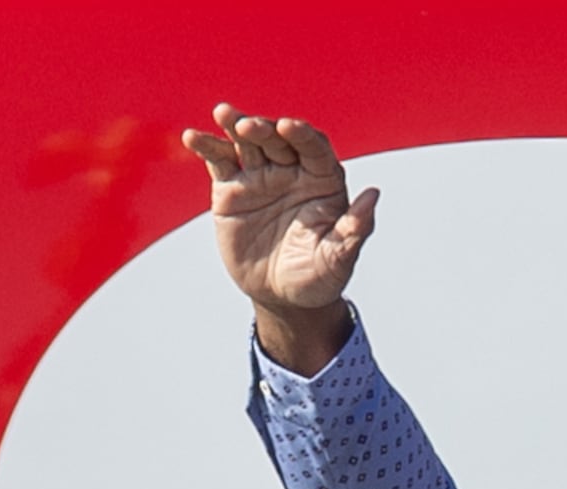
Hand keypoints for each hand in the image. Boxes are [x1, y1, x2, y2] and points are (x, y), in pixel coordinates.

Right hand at [182, 106, 374, 373]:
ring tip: (224, 114)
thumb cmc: (317, 277)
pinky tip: (192, 137)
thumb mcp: (338, 259)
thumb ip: (355, 228)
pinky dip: (206, 146)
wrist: (281, 297)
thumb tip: (374, 195)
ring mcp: (261, 176)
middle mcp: (292, 172)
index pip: (315, 149)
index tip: (289, 127)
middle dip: (264, 129)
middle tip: (249, 126)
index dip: (303, 135)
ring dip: (235, 125)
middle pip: (278, 140)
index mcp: (323, 182)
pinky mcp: (232, 187)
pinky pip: (219, 160)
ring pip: (247, 142)